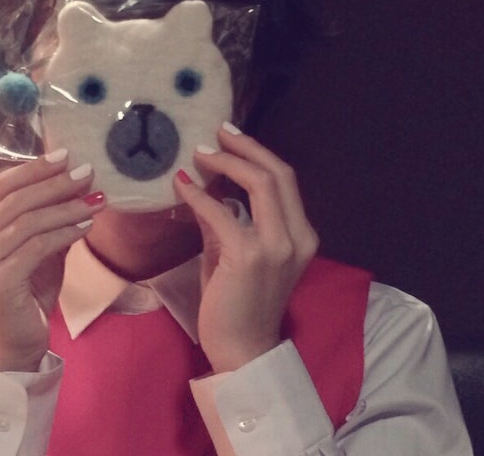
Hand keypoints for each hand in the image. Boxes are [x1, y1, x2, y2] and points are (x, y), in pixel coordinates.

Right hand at [0, 149, 104, 371]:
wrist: (19, 339)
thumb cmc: (29, 286)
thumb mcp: (40, 242)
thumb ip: (50, 214)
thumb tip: (79, 180)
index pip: (2, 186)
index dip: (35, 169)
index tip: (67, 156)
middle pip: (16, 201)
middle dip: (56, 184)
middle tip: (88, 174)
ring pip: (27, 222)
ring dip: (66, 208)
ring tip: (96, 200)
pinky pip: (36, 247)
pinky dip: (64, 232)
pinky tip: (87, 225)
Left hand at [173, 123, 317, 372]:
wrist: (243, 349)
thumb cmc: (241, 302)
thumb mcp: (240, 253)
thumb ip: (228, 219)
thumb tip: (205, 187)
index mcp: (301, 235)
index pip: (284, 180)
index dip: (258, 153)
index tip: (231, 137)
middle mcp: (297, 237)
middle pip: (278, 173)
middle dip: (246, 148)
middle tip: (217, 133)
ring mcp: (277, 246)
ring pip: (260, 184)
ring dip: (226, 163)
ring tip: (199, 153)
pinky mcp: (250, 256)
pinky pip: (222, 212)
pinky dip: (199, 195)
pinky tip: (181, 186)